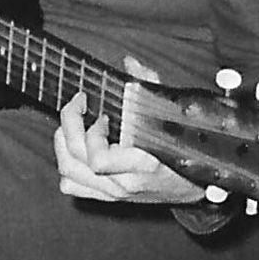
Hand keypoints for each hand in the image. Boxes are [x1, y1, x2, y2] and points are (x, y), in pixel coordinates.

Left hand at [52, 58, 204, 205]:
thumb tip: (130, 63)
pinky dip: (67, 165)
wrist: (195, 186)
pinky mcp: (106, 196)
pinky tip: (77, 147)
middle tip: (79, 105)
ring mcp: (112, 193)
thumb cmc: (183, 150)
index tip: (102, 113)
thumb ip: (150, 86)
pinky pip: (71, 185)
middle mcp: (122, 184)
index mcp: (140, 166)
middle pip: (74, 160)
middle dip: (69, 125)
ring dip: (63, 143)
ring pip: (67, 172)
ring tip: (74, 123)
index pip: (97, 159)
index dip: (92, 133)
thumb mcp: (171, 116)